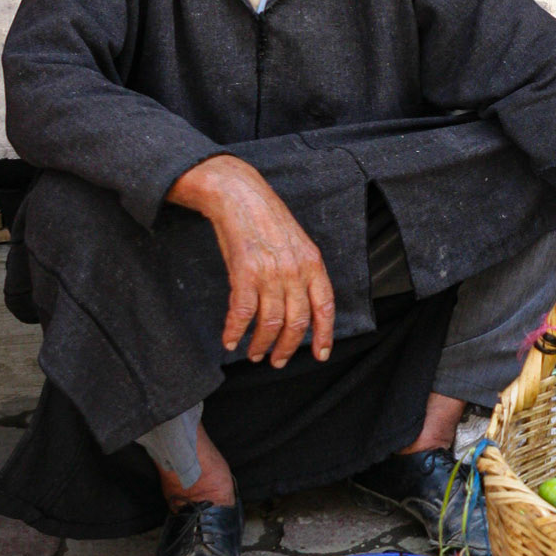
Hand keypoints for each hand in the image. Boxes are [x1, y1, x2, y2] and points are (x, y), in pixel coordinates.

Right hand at [167, 155, 335, 366]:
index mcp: (312, 263)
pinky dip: (235, 331)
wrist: (239, 194)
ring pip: (270, 323)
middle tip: (277, 360)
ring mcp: (270, 273)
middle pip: (297, 321)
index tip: (320, 354)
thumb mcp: (295, 243)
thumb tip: (298, 304)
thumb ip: (301, 271)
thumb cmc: (266, 218)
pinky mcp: (244, 273)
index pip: (325, 306)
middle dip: (287, 347)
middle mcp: (295, 270)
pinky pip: (242, 313)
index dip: (324, 334)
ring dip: (260, 345)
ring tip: (254, 353)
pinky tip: (231, 340)